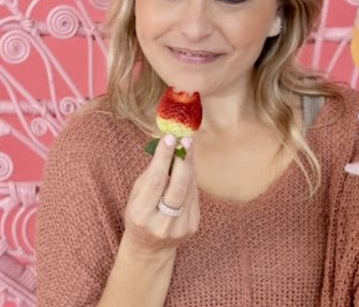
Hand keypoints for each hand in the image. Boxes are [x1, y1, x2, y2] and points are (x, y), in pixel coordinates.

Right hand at [123, 134, 199, 254]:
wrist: (150, 248)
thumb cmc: (139, 214)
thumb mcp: (136, 195)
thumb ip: (152, 174)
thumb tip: (169, 146)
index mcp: (141, 215)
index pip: (156, 181)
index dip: (164, 158)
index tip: (170, 137)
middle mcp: (162, 223)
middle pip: (178, 186)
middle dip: (184, 160)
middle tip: (187, 139)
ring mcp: (180, 227)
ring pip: (190, 189)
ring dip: (190, 166)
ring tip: (188, 148)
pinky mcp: (192, 226)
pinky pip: (195, 196)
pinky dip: (192, 179)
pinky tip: (189, 168)